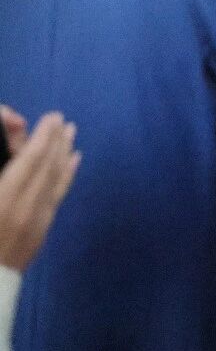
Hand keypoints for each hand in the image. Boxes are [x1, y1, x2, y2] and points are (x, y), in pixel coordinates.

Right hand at [0, 108, 80, 270]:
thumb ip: (1, 170)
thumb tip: (16, 157)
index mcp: (4, 200)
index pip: (30, 161)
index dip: (41, 136)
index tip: (51, 117)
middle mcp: (26, 209)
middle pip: (47, 167)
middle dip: (55, 140)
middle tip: (62, 119)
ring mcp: (36, 222)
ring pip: (56, 180)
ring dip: (63, 153)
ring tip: (71, 133)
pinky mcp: (39, 234)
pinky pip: (58, 197)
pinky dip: (67, 175)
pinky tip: (73, 162)